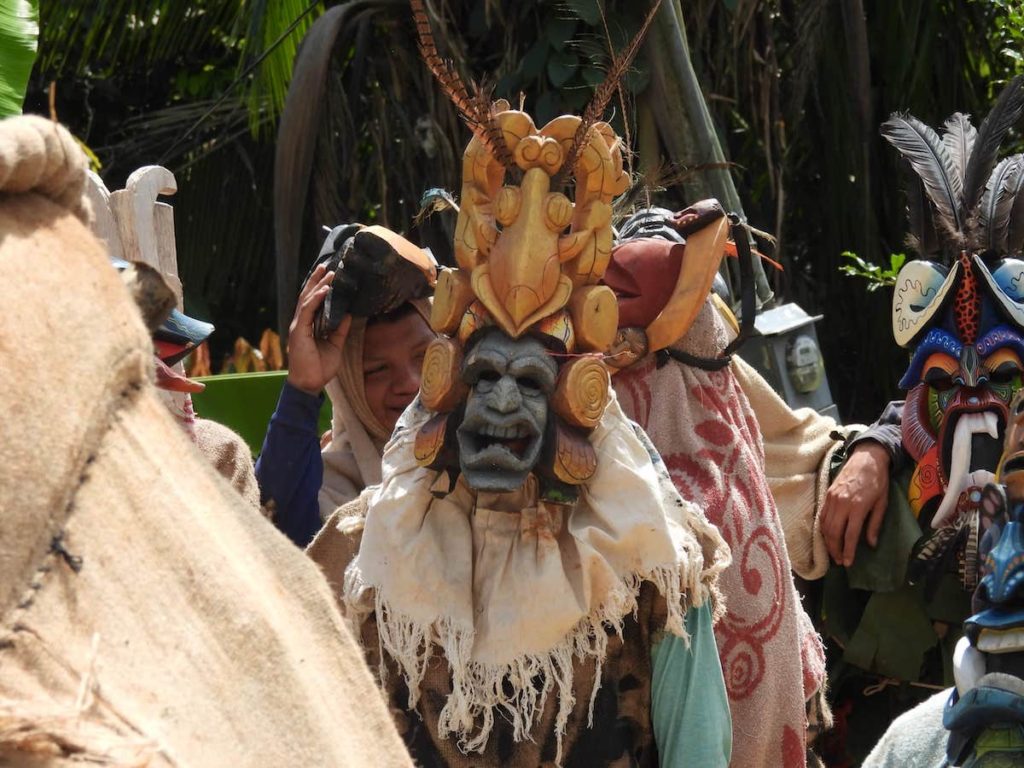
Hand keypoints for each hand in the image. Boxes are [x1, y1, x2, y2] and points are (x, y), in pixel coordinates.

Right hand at [286, 264, 351, 395]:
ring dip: (318, 285)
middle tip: (327, 265)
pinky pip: (307, 311)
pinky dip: (315, 299)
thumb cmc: (319, 367)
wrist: (309, 384)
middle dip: (317, 280)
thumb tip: (349, 314)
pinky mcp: (299, 331)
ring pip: (307, 300)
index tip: (330, 275)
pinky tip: (324, 289)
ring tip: (329, 273)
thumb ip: (340, 330)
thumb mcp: (335, 345)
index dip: (320, 287)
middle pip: (308, 296)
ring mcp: (299, 326)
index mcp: (309, 325)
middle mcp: (302, 323)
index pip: (313, 302)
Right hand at [820, 441, 890, 566]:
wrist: (866, 458)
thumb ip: (875, 524)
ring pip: (825, 525)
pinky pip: (822, 515)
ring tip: (833, 551)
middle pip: (834, 532)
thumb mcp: (882, 503)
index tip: (848, 563)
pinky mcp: (827, 494)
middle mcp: (842, 503)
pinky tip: (828, 535)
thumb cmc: (878, 481)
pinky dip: (823, 528)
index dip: (848, 551)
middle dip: (835, 549)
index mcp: (858, 507)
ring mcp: (832, 498)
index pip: (850, 535)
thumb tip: (871, 544)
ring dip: (828, 541)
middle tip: (839, 561)